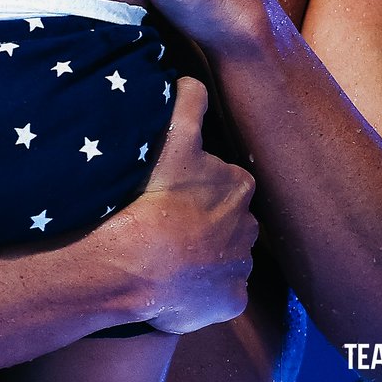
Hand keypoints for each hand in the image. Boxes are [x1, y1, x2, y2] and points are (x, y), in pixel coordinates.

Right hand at [98, 75, 257, 332]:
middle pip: (230, 219)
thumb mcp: (172, 134)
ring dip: (206, 253)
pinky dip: (204, 289)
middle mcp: (250, 227)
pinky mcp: (230, 302)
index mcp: (240, 186)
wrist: (132, 262)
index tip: (176, 188)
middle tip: (170, 218)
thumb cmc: (152, 194)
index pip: (228, 180)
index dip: (202, 183)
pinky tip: (177, 280)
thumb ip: (190, 100)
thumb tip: (196, 79)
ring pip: (226, 255)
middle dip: (209, 219)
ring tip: (170, 250)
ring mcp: (240, 268)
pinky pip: (221, 293)